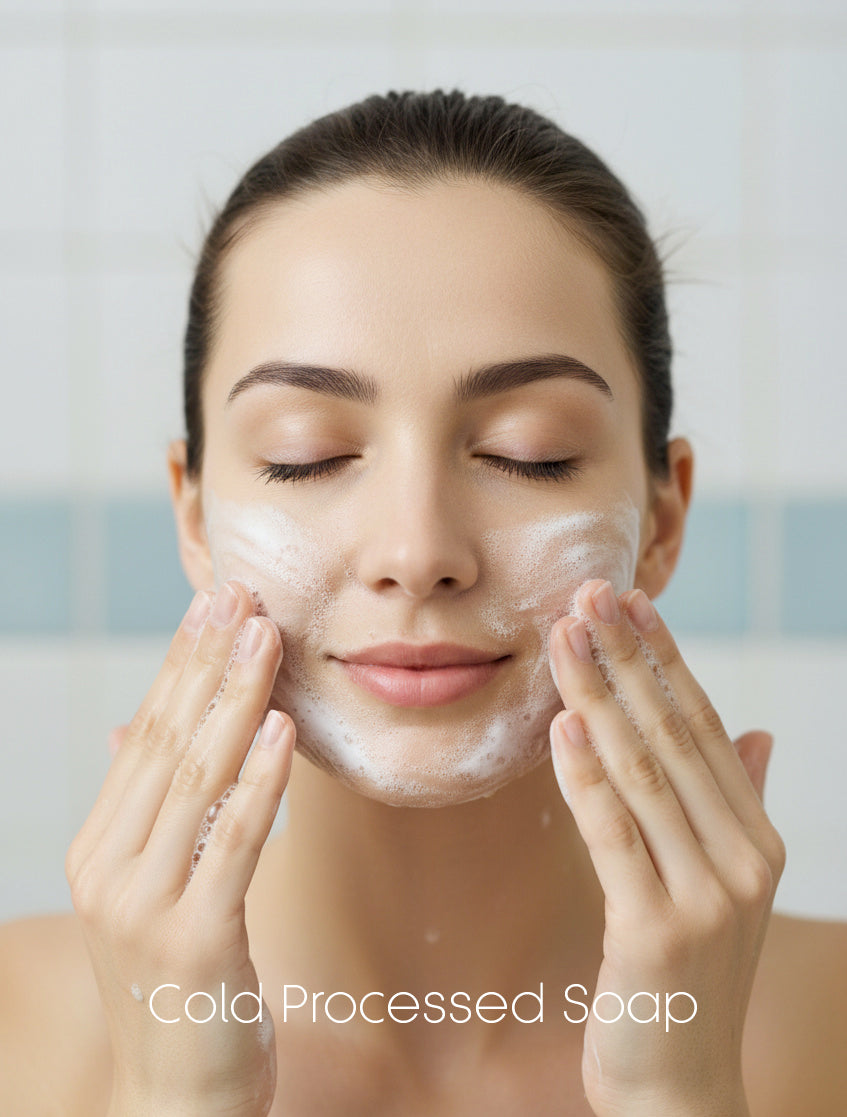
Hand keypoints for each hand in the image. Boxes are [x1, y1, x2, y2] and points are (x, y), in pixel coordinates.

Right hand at [66, 581, 294, 1115]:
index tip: (214, 605)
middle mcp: (110, 870)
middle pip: (167, 744)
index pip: (145, 736)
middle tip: (241, 596)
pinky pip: (233, 842)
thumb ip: (147, 810)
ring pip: (197, 780)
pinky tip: (282, 729)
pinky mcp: (192, 941)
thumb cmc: (175, 990)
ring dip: (235, 701)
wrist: (173, 1106)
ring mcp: (143, 906)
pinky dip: (260, 781)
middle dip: (208, 664)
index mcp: (101, 851)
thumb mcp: (150, 893)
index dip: (181, 666)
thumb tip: (136, 724)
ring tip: (266, 638)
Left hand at [548, 580, 784, 1116]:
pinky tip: (562, 726)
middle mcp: (741, 858)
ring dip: (599, 698)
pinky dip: (587, 778)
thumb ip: (743, 804)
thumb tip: (759, 733)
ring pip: (641, 773)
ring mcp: (705, 895)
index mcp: (755, 838)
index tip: (630, 601)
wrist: (682, 1090)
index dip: (665, 659)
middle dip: (627, 659)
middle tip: (588, 594)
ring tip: (565, 637)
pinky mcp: (655, 931)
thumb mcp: (726, 886)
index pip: (704, 726)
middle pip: (672, 735)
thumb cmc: (689, 977)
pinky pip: (614, 837)